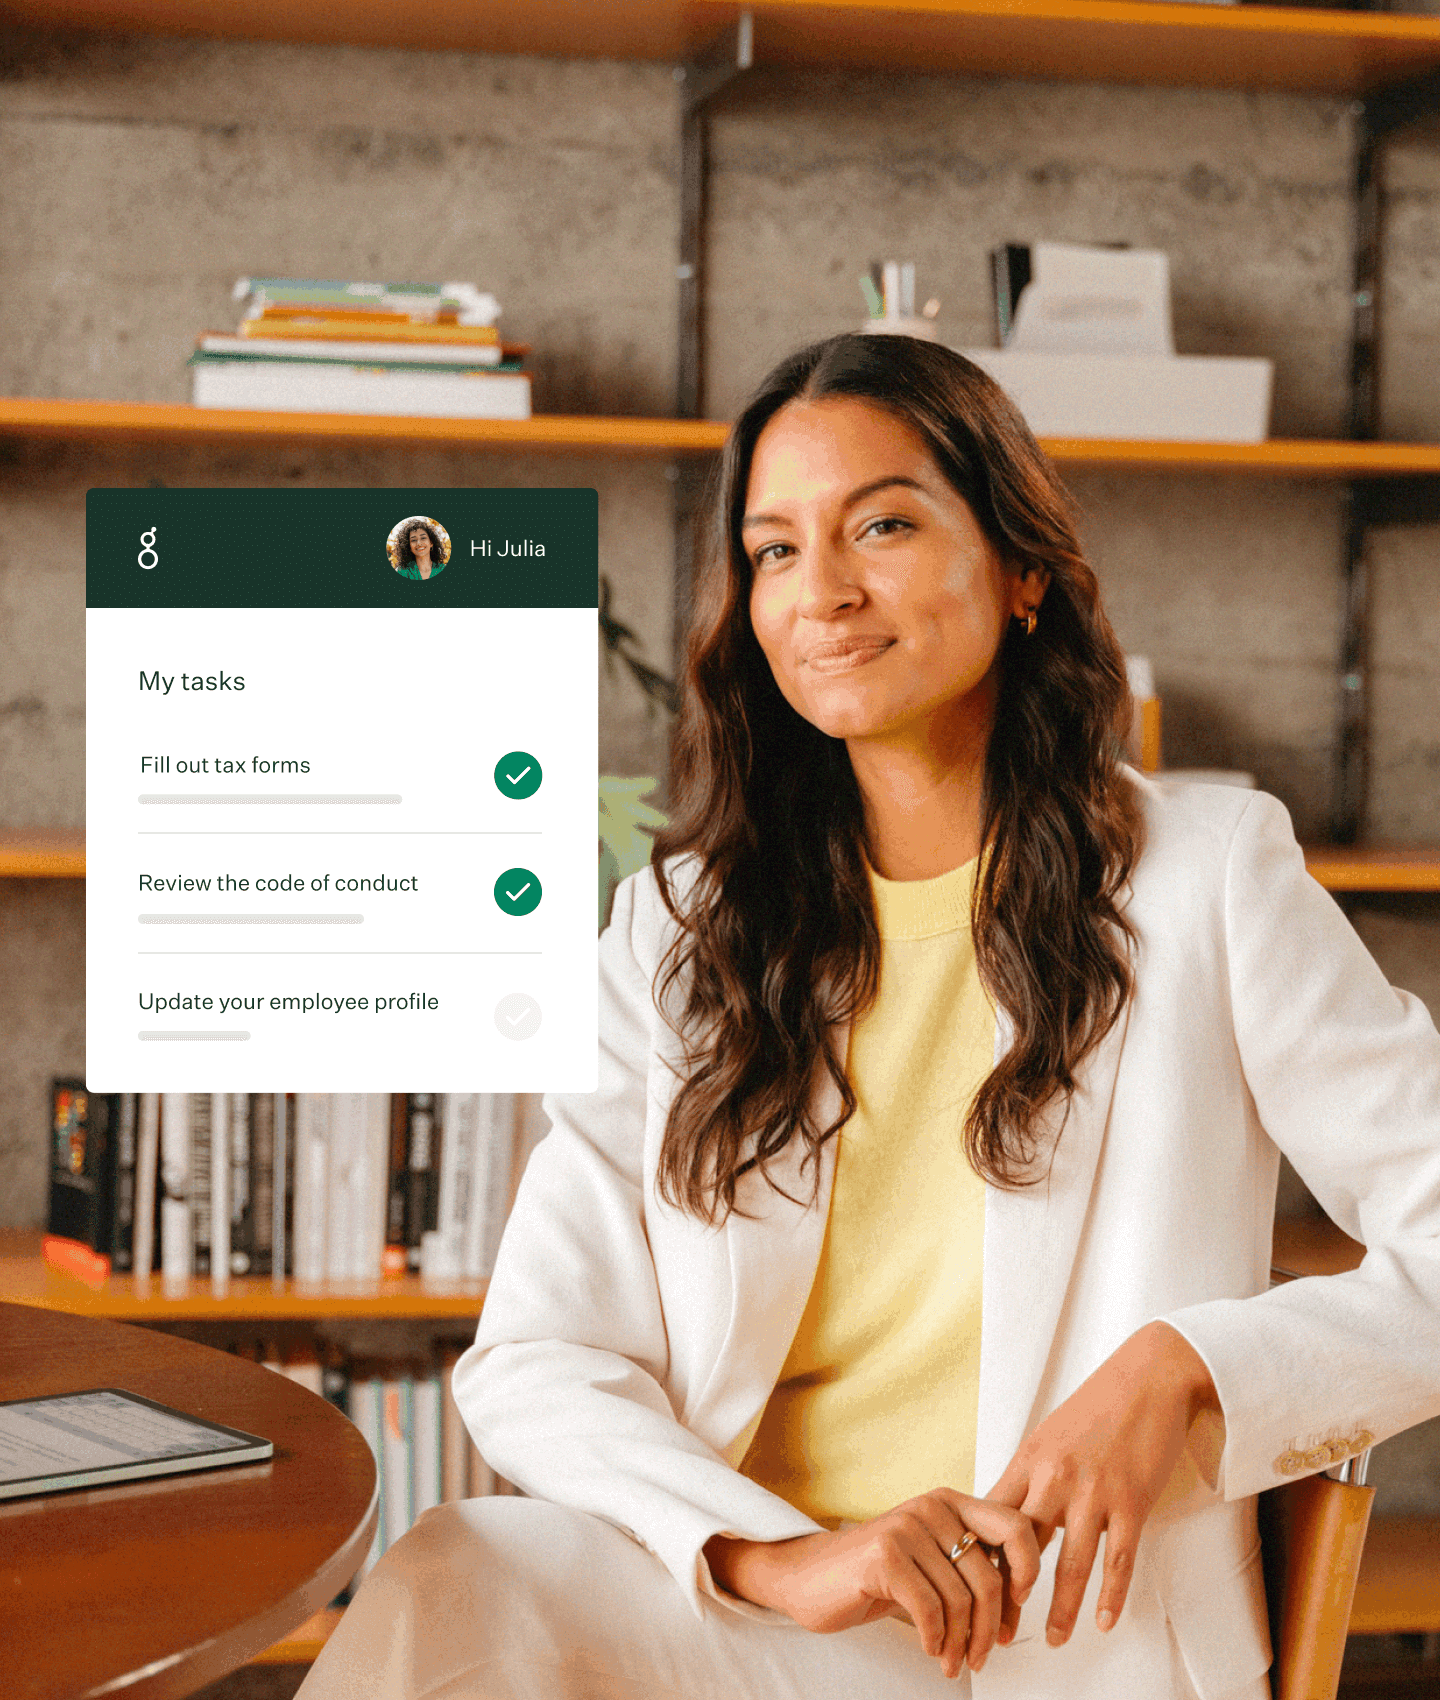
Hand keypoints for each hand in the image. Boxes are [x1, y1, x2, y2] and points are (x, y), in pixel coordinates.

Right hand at [704, 1490, 1041, 1678]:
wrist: (809, 1576)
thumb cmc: (875, 1573)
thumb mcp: (929, 1557)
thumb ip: (968, 1560)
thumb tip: (1020, 1592)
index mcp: (949, 1502)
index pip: (1015, 1525)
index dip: (1028, 1571)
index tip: (1016, 1609)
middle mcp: (931, 1506)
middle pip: (990, 1577)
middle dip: (992, 1628)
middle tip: (983, 1654)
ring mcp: (906, 1528)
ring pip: (962, 1600)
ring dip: (963, 1643)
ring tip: (953, 1660)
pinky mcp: (884, 1556)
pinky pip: (932, 1610)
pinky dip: (937, 1640)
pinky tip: (932, 1649)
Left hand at [985, 1321, 1220, 1648]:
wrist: (1150, 1376)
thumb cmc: (1100, 1403)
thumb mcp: (1050, 1433)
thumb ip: (1031, 1474)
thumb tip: (1007, 1512)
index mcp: (1030, 1459)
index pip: (993, 1520)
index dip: (980, 1560)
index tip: (972, 1591)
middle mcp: (1055, 1477)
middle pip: (1022, 1548)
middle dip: (1008, 1594)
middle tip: (999, 1632)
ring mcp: (1094, 1491)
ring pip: (1070, 1564)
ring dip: (1060, 1608)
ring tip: (1053, 1639)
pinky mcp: (1132, 1500)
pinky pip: (1118, 1559)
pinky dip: (1110, 1595)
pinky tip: (1103, 1621)